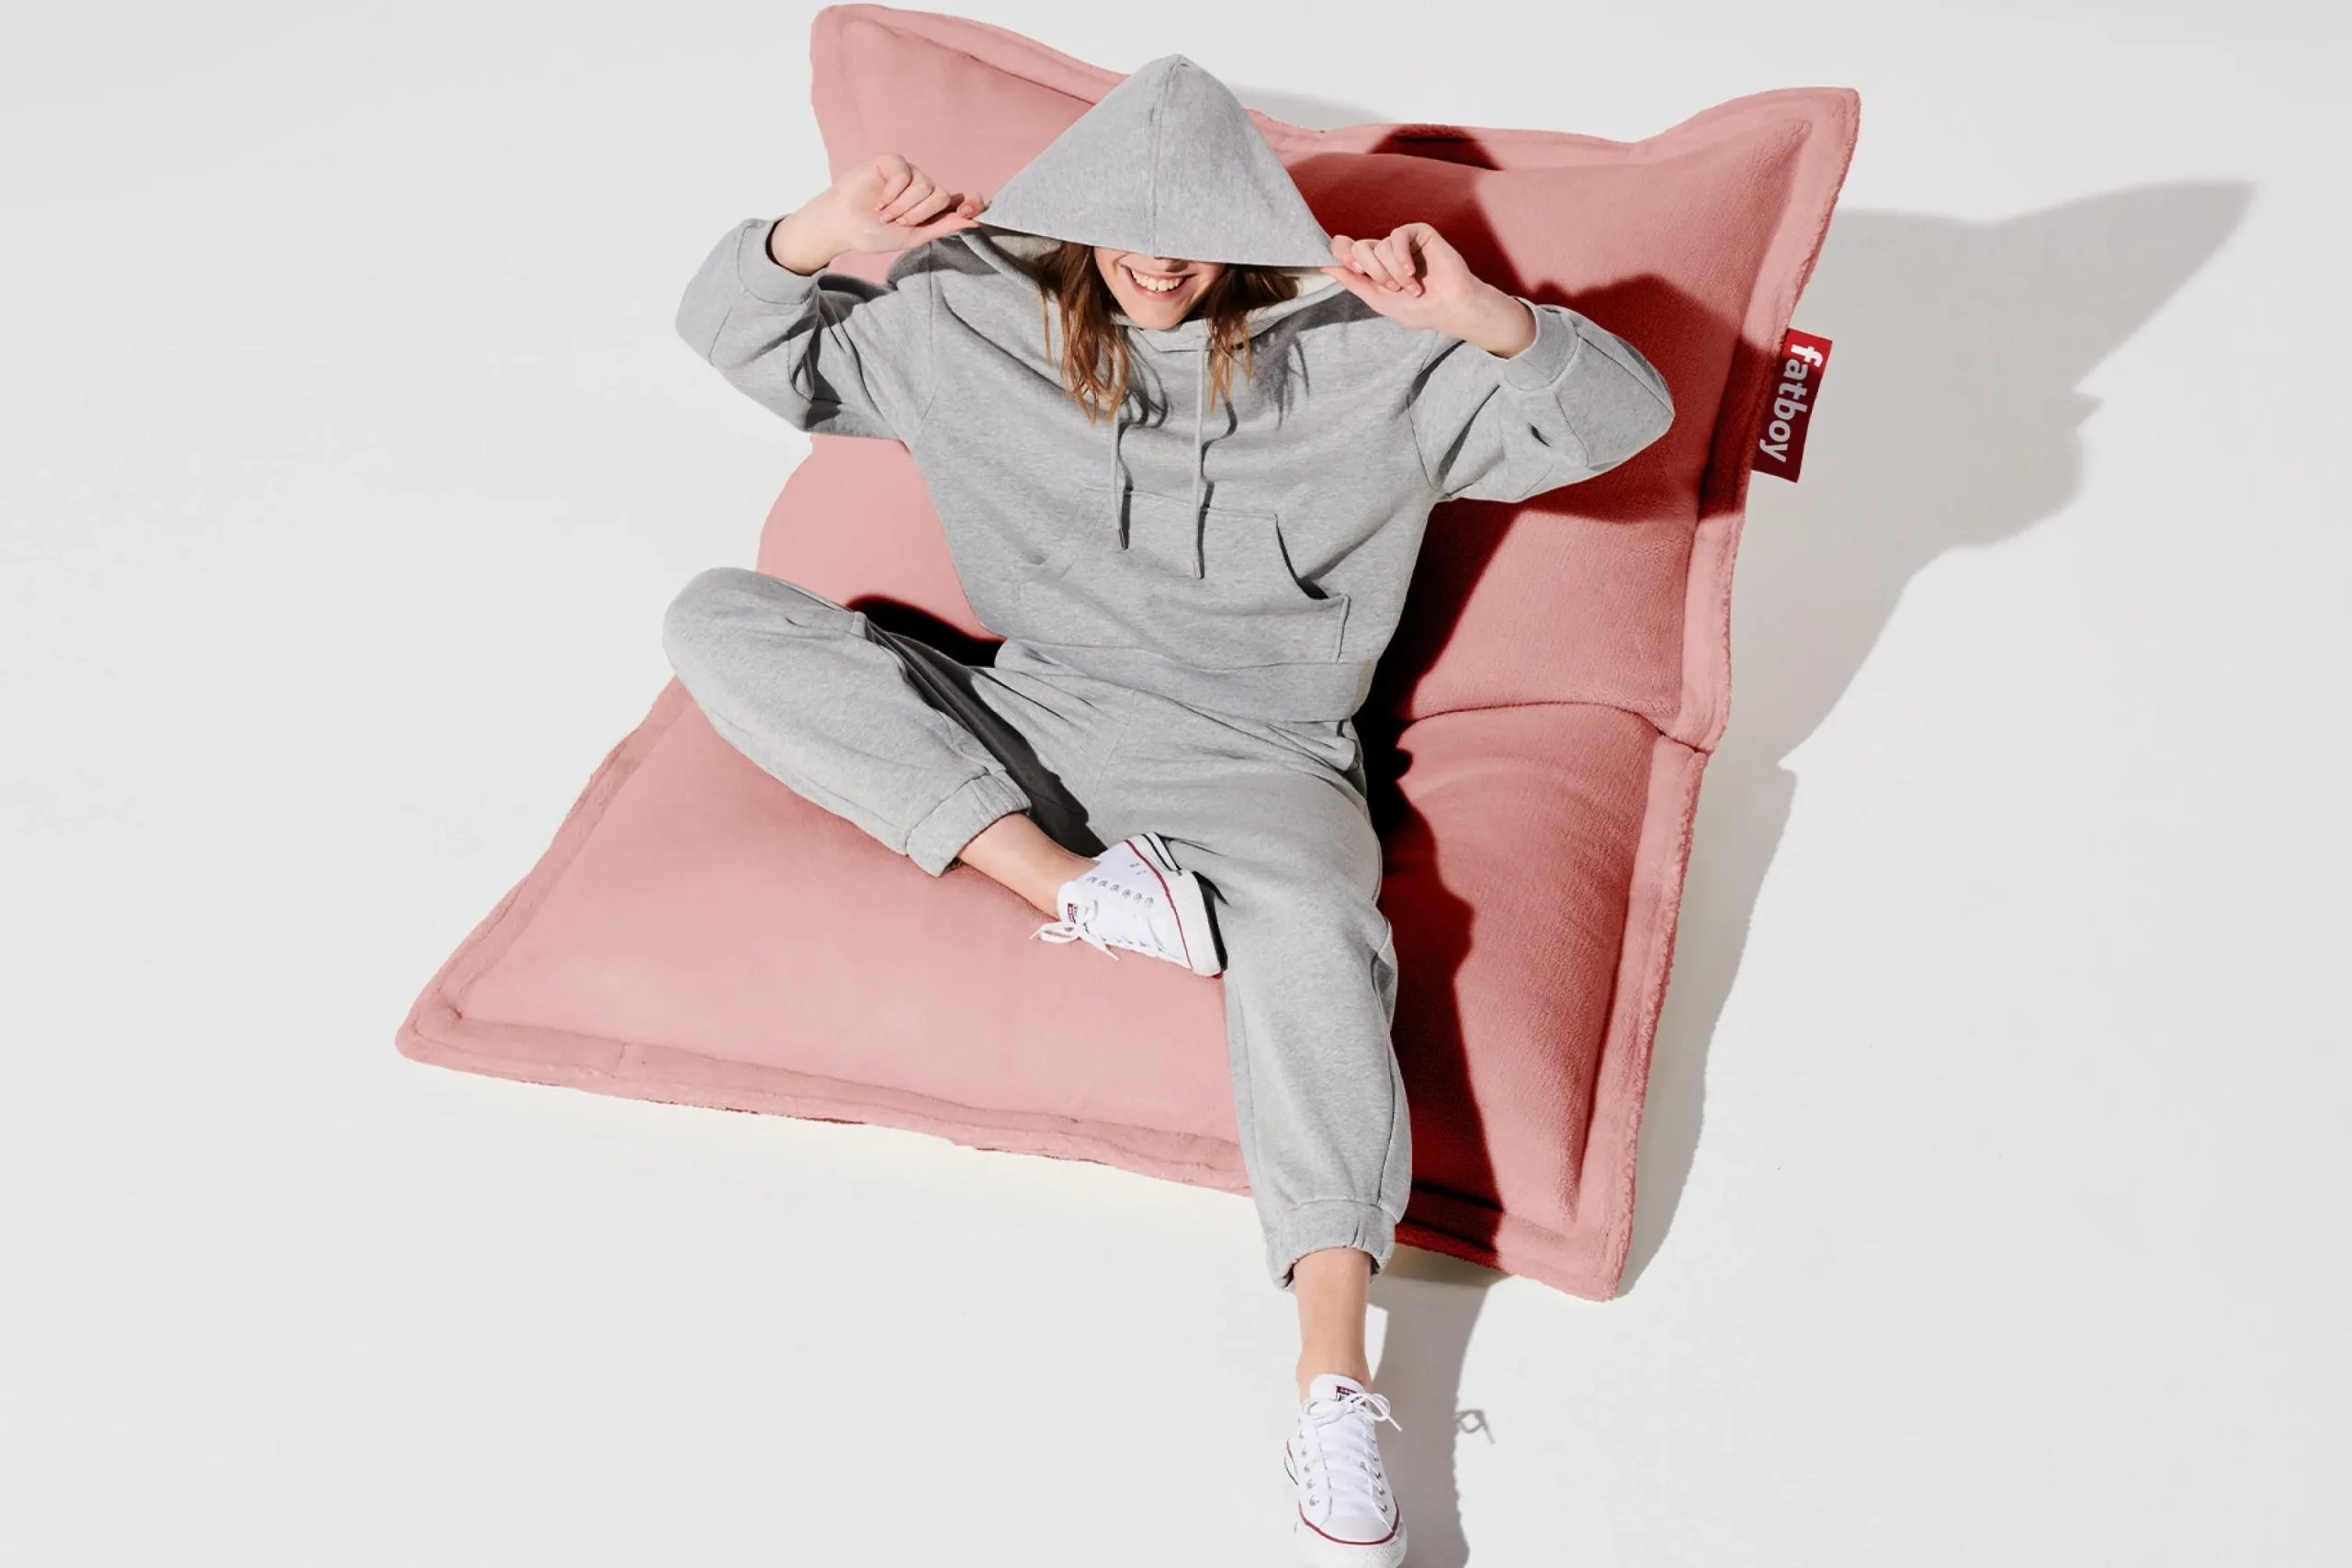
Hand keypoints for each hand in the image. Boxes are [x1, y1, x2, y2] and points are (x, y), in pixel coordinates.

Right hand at [812, 152, 989, 254]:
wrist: (844, 226)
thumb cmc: (876, 233)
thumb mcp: (915, 237)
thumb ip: (944, 226)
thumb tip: (976, 220)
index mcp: (932, 208)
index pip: (961, 200)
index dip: (971, 203)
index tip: (969, 211)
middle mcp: (924, 188)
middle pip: (941, 195)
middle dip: (918, 214)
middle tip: (898, 222)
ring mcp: (909, 174)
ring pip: (924, 186)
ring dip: (901, 206)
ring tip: (884, 214)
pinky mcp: (893, 162)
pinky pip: (904, 175)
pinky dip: (892, 193)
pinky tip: (879, 201)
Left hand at [1321, 222, 1534, 352]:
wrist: (1449, 307)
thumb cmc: (1418, 309)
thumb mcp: (1377, 299)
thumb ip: (1353, 282)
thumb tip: (1326, 266)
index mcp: (1374, 266)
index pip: (1345, 248)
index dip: (1343, 254)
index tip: (1356, 270)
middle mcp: (1386, 251)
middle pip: (1359, 246)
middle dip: (1375, 272)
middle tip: (1394, 288)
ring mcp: (1402, 241)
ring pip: (1380, 245)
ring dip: (1394, 272)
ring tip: (1412, 286)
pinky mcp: (1418, 233)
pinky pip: (1397, 235)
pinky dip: (1401, 256)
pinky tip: (1413, 270)